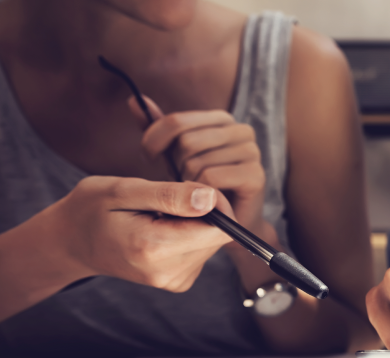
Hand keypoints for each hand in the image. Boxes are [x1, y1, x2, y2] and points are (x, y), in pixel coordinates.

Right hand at [48, 176, 231, 291]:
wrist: (72, 243)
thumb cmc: (91, 209)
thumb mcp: (123, 190)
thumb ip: (170, 195)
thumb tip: (210, 199)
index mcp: (154, 249)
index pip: (218, 229)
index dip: (215, 203)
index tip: (189, 188)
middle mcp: (168, 273)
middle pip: (217, 237)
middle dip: (203, 213)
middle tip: (167, 200)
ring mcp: (173, 282)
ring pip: (211, 244)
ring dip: (194, 224)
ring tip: (159, 216)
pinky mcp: (178, 282)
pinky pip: (201, 252)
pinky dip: (188, 236)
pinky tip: (161, 229)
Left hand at [129, 96, 265, 232]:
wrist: (228, 225)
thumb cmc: (200, 188)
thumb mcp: (175, 156)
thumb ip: (159, 130)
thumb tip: (134, 99)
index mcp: (222, 120)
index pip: (176, 121)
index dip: (153, 139)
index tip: (148, 157)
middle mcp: (241, 131)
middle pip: (186, 142)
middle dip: (175, 167)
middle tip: (182, 184)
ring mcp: (251, 152)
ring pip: (197, 162)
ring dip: (188, 184)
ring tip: (195, 195)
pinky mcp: (255, 175)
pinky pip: (211, 178)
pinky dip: (200, 194)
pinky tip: (205, 203)